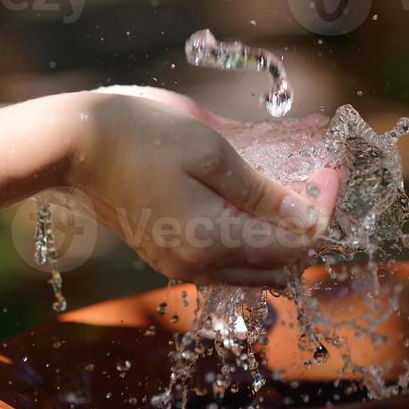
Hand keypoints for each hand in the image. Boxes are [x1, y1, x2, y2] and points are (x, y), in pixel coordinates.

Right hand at [67, 90, 338, 286]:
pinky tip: (251, 215)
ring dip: (275, 247)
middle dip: (302, 239)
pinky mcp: (163, 255)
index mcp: (210, 241)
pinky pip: (220, 265)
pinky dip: (246, 247)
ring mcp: (175, 266)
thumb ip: (260, 192)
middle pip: (271, 271)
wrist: (77, 144)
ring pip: (246, 274)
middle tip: (316, 196)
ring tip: (290, 205)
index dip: (317, 222)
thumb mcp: (210, 151)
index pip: (288, 249)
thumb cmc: (144, 135)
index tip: (331, 184)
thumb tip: (307, 219)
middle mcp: (195, 266)